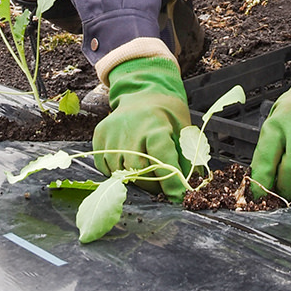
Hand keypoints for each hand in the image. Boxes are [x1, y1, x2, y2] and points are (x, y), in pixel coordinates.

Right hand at [93, 56, 190, 202]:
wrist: (142, 93)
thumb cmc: (166, 114)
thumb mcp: (182, 128)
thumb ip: (185, 156)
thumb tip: (191, 185)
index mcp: (156, 125)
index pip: (163, 159)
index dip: (171, 181)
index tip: (177, 197)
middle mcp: (131, 128)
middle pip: (138, 169)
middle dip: (151, 184)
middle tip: (161, 186)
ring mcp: (112, 131)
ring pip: (120, 171)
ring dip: (134, 179)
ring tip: (145, 171)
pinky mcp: (99, 135)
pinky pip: (105, 166)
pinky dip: (116, 171)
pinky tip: (127, 160)